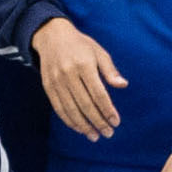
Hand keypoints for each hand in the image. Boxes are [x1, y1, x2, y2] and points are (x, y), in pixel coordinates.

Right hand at [31, 13, 125, 139]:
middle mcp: (68, 74)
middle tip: (108, 133)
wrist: (51, 35)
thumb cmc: (80, 45)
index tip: (116, 122)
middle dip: (98, 121)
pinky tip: (79, 128)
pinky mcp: (48, 86)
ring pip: (71, 109)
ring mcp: (56, 81)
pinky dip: (69, 120)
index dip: (108, 110)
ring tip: (94, 136)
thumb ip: (110, 70)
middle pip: (85, 104)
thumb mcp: (99, 52)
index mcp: (84, 65)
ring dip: (83, 125)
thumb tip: (123, 85)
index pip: (98, 94)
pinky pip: (58, 107)